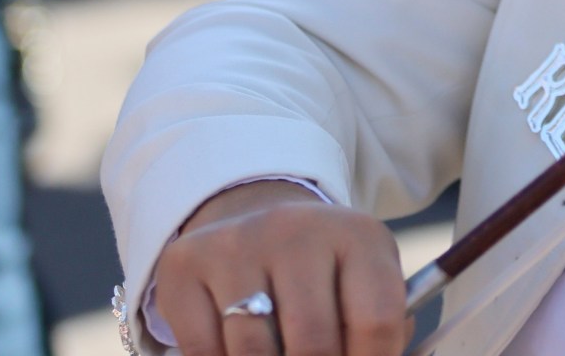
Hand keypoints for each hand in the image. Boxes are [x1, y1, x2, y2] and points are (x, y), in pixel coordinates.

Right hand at [150, 180, 408, 355]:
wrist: (255, 222)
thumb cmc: (325, 271)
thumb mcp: (364, 284)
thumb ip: (380, 330)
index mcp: (357, 236)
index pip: (376, 320)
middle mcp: (295, 230)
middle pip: (313, 344)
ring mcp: (236, 244)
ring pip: (253, 353)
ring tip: (281, 354)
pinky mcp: (184, 264)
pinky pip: (202, 349)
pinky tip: (237, 352)